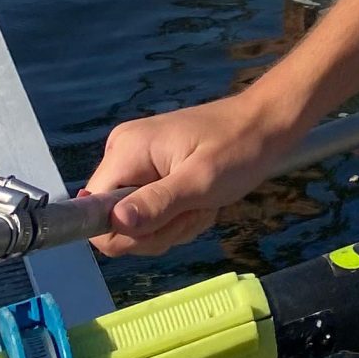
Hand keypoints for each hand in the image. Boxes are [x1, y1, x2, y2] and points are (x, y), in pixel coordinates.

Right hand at [83, 87, 301, 255]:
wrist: (265, 124)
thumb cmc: (238, 147)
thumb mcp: (200, 181)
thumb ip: (157, 204)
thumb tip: (114, 224)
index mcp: (125, 150)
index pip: (92, 212)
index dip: (124, 233)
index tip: (164, 223)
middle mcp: (122, 155)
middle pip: (116, 224)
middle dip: (158, 230)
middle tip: (193, 211)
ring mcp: (136, 165)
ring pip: (136, 225)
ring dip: (173, 225)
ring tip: (202, 203)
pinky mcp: (151, 174)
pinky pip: (151, 215)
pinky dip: (178, 218)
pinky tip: (201, 202)